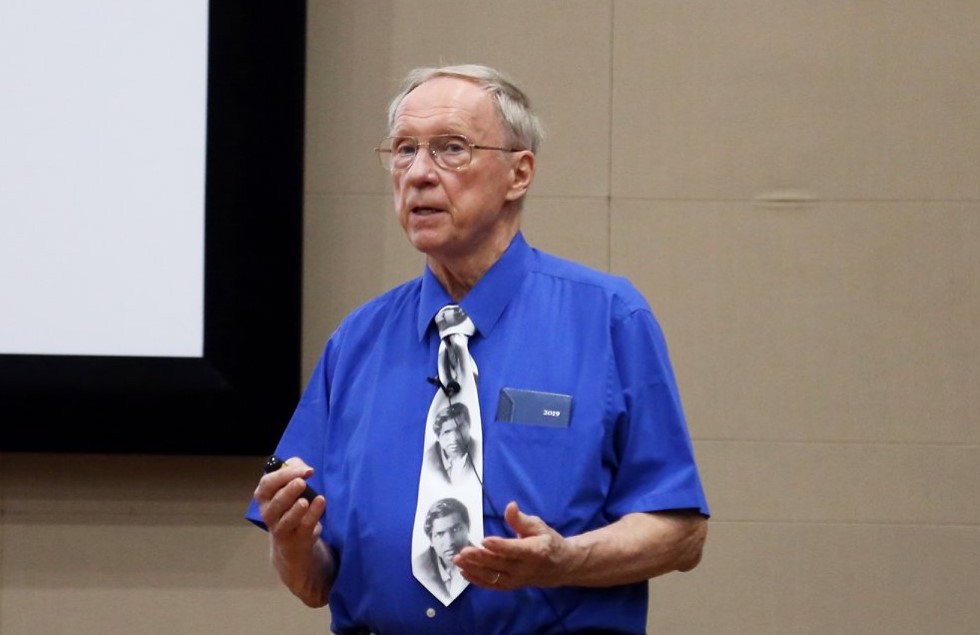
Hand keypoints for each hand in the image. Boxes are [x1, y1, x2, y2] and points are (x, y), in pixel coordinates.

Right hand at [253, 457, 325, 561]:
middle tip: (301, 483)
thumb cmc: (290, 504)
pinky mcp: (297, 539)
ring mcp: (281, 528)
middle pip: (275, 502)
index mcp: (264, 496)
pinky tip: (321, 502)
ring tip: (304, 501)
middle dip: (288, 491)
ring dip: (296, 510)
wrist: (292, 540)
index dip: (284, 475)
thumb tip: (305, 470)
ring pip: (287, 519)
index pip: (268, 483)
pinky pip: (304, 526)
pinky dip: (313, 515)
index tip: (306, 471)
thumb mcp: (290, 482)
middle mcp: (268, 513)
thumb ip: (294, 469)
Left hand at [454, 501, 575, 589]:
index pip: (514, 550)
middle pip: (500, 564)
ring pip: (493, 576)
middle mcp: (525, 569)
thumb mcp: (539, 526)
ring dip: (474, 569)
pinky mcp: (511, 585)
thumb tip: (510, 506)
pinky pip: (492, 585)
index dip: (499, 546)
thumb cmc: (548, 542)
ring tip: (458, 560)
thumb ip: (521, 519)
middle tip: (463, 551)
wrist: (562, 567)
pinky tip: (464, 571)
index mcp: (535, 552)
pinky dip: (477, 580)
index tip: (484, 540)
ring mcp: (517, 580)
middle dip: (480, 558)